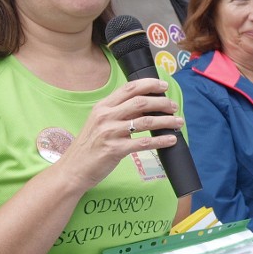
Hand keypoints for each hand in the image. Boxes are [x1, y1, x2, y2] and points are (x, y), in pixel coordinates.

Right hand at [55, 78, 183, 190]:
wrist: (74, 169)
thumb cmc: (89, 146)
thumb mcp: (99, 122)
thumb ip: (118, 112)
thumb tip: (145, 105)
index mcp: (103, 106)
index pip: (129, 88)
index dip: (149, 84)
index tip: (164, 86)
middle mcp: (106, 116)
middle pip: (141, 102)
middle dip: (162, 102)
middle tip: (174, 106)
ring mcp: (110, 132)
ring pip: (146, 121)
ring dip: (166, 120)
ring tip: (178, 121)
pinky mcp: (115, 149)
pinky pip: (144, 142)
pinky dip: (161, 140)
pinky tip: (171, 139)